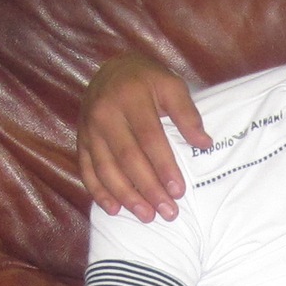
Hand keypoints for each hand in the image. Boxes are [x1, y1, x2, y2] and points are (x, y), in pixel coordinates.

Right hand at [80, 52, 211, 221]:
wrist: (112, 69)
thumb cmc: (147, 80)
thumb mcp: (171, 85)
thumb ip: (187, 113)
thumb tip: (204, 143)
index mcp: (130, 98)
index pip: (149, 139)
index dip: (164, 167)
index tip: (179, 191)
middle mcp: (105, 114)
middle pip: (128, 158)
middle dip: (148, 189)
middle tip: (168, 212)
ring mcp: (89, 128)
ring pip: (106, 169)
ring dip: (126, 196)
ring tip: (146, 216)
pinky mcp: (81, 140)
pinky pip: (87, 170)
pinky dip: (98, 192)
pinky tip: (114, 209)